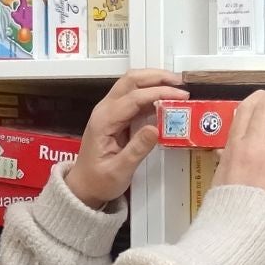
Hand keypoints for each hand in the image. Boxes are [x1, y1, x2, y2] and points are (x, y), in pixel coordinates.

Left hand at [65, 69, 186, 208]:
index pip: (134, 97)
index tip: (181, 96)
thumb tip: (156, 129)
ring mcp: (110, 110)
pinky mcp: (116, 115)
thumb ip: (137, 149)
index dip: (159, 93)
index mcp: (104, 121)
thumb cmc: (98, 181)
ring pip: (132, 84)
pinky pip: (134, 96)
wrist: (84, 187)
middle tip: (181, 83)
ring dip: (155, 81)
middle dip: (157, 77)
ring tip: (177, 87)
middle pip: (131, 80)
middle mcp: (105, 110)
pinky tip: (167, 99)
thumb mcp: (119, 171)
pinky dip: (152, 93)